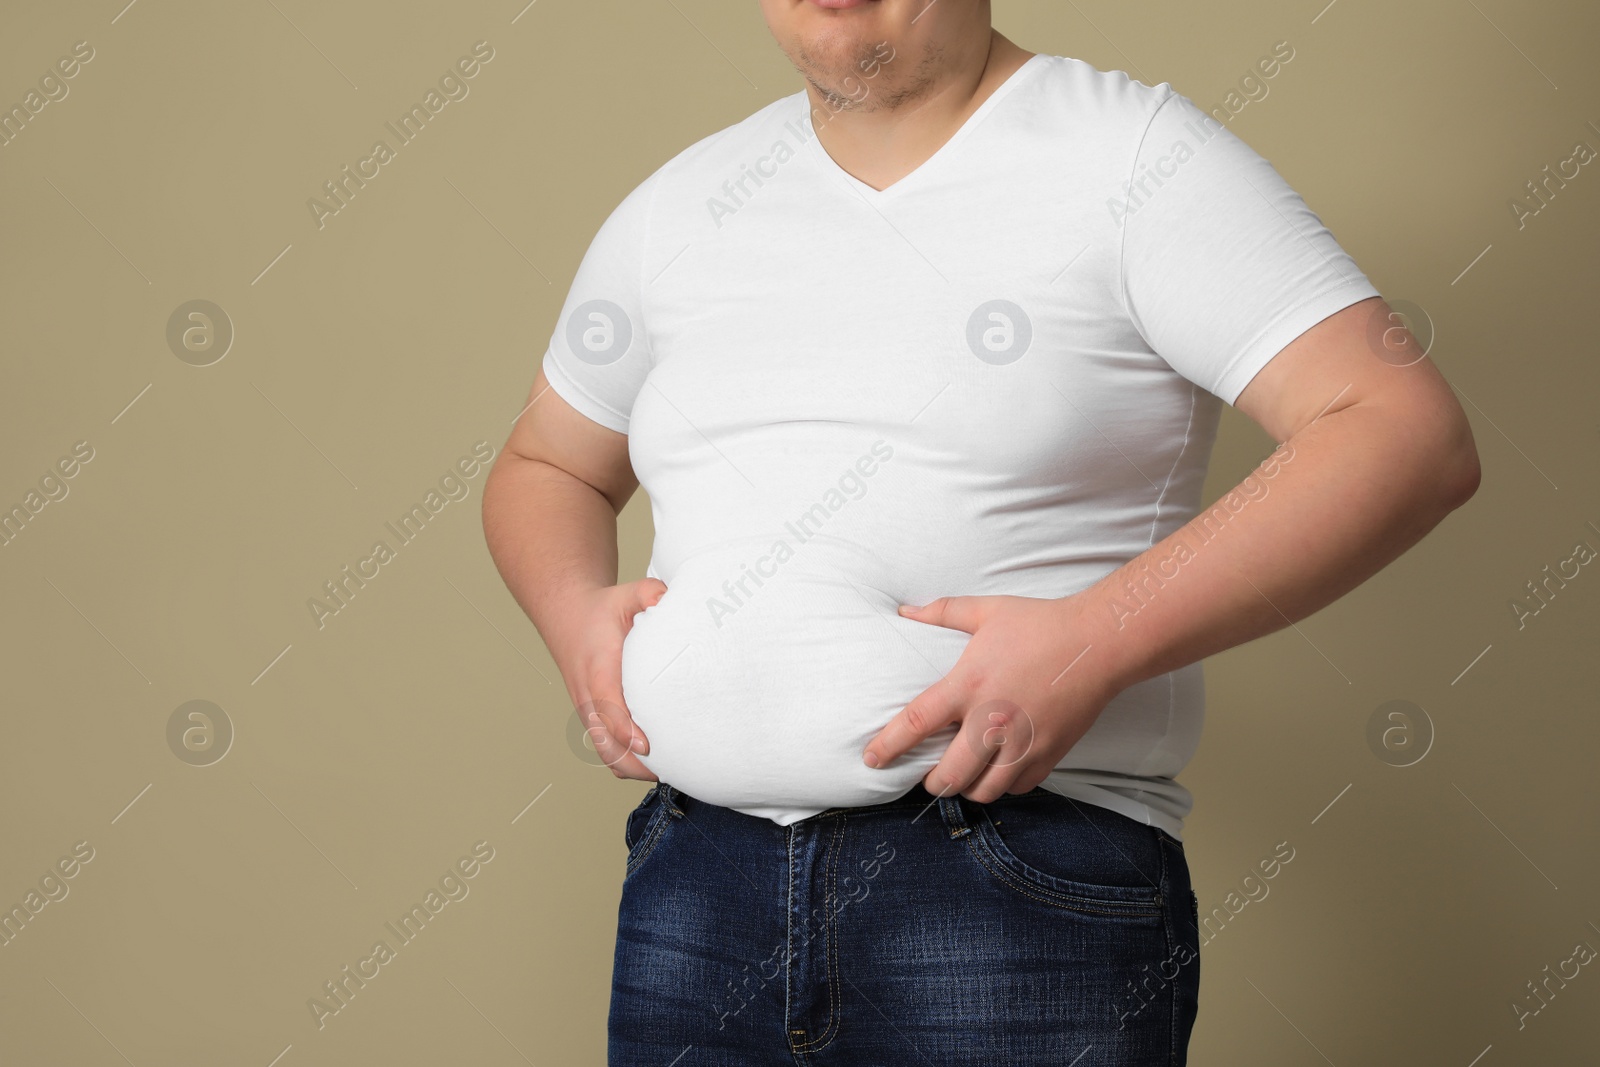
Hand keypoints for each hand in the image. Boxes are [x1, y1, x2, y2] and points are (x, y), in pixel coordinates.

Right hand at [551, 578, 665, 780]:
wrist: (568, 617)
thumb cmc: (601, 610)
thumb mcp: (626, 594)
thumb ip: (650, 593)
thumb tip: (671, 600)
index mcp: (598, 670)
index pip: (607, 708)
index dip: (625, 731)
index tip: (647, 745)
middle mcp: (589, 698)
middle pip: (606, 746)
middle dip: (636, 764)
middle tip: (674, 767)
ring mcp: (589, 712)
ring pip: (607, 755)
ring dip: (635, 768)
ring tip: (672, 769)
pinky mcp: (594, 719)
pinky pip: (608, 751)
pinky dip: (628, 762)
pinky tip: (657, 761)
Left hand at [862, 594, 1119, 803]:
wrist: (1098, 643)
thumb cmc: (1040, 624)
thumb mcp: (986, 611)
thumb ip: (941, 612)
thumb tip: (905, 610)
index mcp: (969, 686)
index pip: (916, 723)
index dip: (889, 746)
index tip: (872, 760)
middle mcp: (992, 721)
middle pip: (948, 776)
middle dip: (932, 783)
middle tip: (928, 776)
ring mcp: (1022, 743)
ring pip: (983, 791)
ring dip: (967, 789)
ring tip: (963, 776)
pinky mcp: (1049, 754)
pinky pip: (1017, 788)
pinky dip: (1003, 785)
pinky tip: (998, 770)